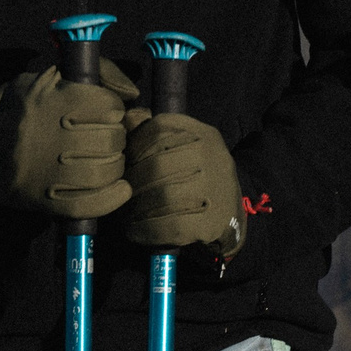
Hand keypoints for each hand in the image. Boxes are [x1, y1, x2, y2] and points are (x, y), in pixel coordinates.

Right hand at [0, 58, 140, 220]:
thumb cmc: (25, 107)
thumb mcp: (54, 76)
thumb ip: (101, 74)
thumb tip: (132, 94)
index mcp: (58, 102)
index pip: (112, 109)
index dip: (113, 111)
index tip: (103, 114)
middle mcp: (56, 137)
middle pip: (113, 140)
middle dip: (114, 138)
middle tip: (101, 138)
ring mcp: (51, 172)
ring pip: (108, 171)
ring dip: (113, 165)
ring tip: (102, 159)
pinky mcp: (48, 201)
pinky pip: (93, 204)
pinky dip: (112, 197)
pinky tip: (116, 188)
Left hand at [121, 113, 246, 254]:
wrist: (230, 218)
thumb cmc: (196, 179)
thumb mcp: (183, 147)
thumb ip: (152, 131)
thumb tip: (126, 119)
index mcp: (203, 134)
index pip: (158, 129)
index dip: (134, 148)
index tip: (125, 164)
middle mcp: (213, 156)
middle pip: (156, 164)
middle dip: (132, 182)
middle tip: (120, 195)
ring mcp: (214, 189)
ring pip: (161, 195)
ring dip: (135, 208)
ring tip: (126, 214)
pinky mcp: (210, 222)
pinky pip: (167, 225)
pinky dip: (145, 230)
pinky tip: (137, 231)